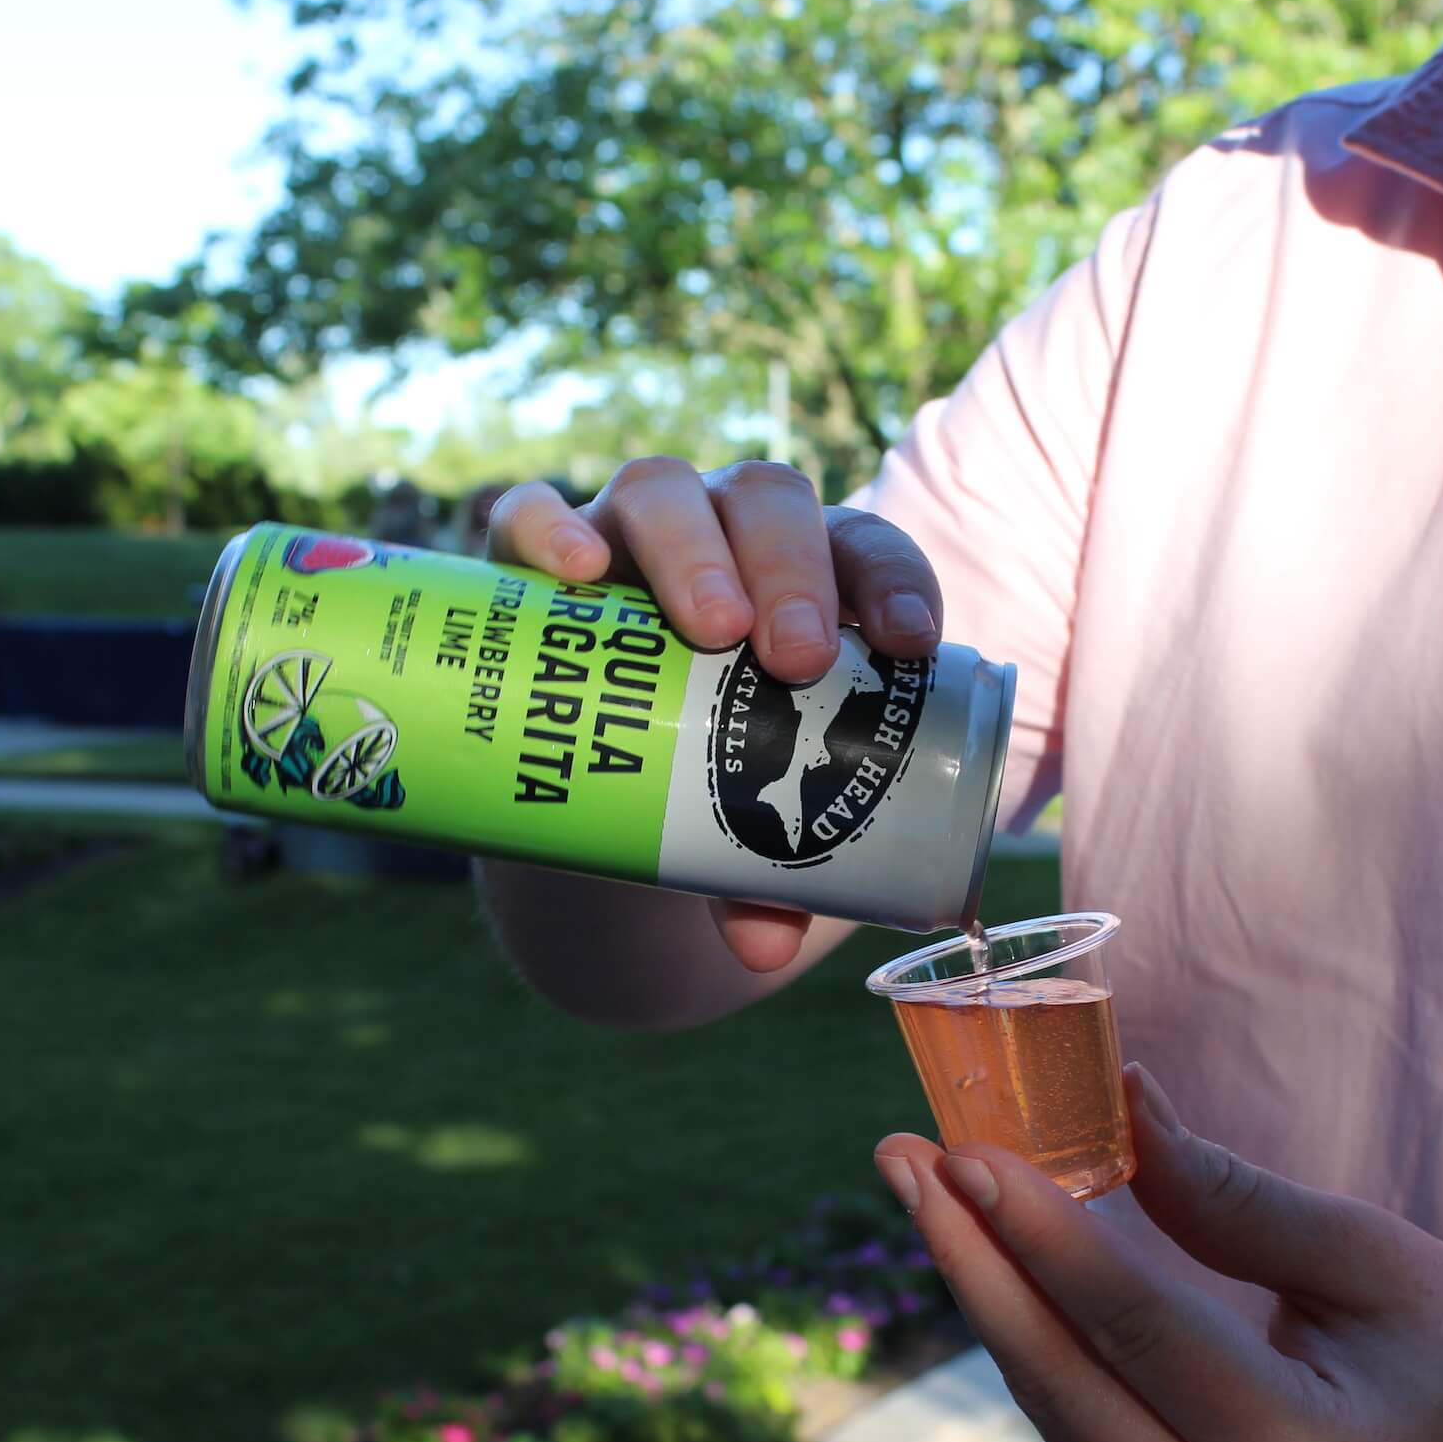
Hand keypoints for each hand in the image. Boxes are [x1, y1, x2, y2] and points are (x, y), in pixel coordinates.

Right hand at [485, 460, 944, 970]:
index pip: (868, 549)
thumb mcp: (739, 823)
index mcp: (809, 578)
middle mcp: (724, 534)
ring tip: (710, 628)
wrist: (588, 770)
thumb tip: (765, 950)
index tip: (913, 646)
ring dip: (693, 550)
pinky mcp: (533, 554)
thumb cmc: (701, 779)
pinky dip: (550, 527)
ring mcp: (628, 532)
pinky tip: (574, 570)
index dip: (896, 583)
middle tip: (797, 658)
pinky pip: (529, 516)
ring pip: (664, 492)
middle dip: (792, 571)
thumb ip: (760, 877)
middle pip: (768, 504)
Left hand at [871, 1068, 1442, 1441]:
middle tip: (900, 1154)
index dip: (1035, 1230)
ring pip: (1051, 1407)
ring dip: (985, 1294)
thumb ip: (1233, 1198)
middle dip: (967, 1259)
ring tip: (926, 1189)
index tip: (959, 1145)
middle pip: (1055, 1379)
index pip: (1129, 1324)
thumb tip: (1117, 1104)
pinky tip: (991, 1258)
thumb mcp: (1369, 1257)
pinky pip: (1078, 1425)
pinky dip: (1032, 1337)